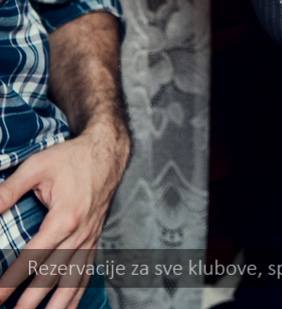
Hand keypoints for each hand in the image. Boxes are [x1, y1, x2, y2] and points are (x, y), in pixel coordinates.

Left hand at [0, 120, 129, 308]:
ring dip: (56, 304)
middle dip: (30, 301)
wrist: (108, 151)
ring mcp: (90, 238)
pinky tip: (66, 307)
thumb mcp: (35, 167)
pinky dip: (76, 293)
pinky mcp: (94, 238)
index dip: (10, 281)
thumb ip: (7, 191)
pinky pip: (86, 272)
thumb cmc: (71, 158)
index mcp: (65, 218)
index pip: (32, 258)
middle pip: (52, 276)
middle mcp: (80, 233)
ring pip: (72, 279)